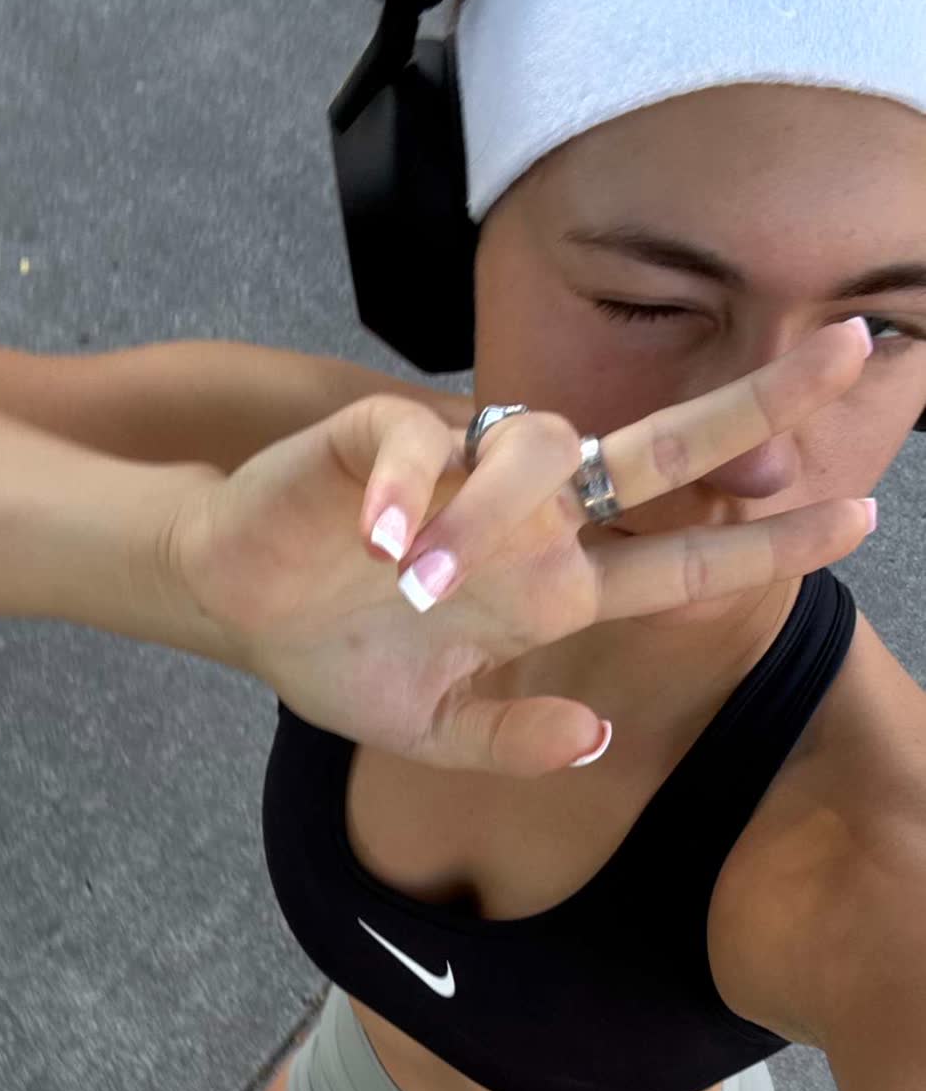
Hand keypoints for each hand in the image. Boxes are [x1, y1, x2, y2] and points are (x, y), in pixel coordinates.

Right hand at [162, 321, 872, 776]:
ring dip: (485, 517)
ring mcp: (456, 472)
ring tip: (420, 589)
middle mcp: (523, 518)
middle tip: (848, 350)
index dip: (763, 541)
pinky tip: (380, 545)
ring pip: (528, 448)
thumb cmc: (338, 655)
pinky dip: (401, 488)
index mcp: (550, 584)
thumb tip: (597, 736)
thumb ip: (511, 739)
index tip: (857, 516)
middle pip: (656, 452)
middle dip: (749, 408)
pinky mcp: (376, 438)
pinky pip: (408, 440)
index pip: (677, 557)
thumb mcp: (432, 727)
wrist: (233, 605)